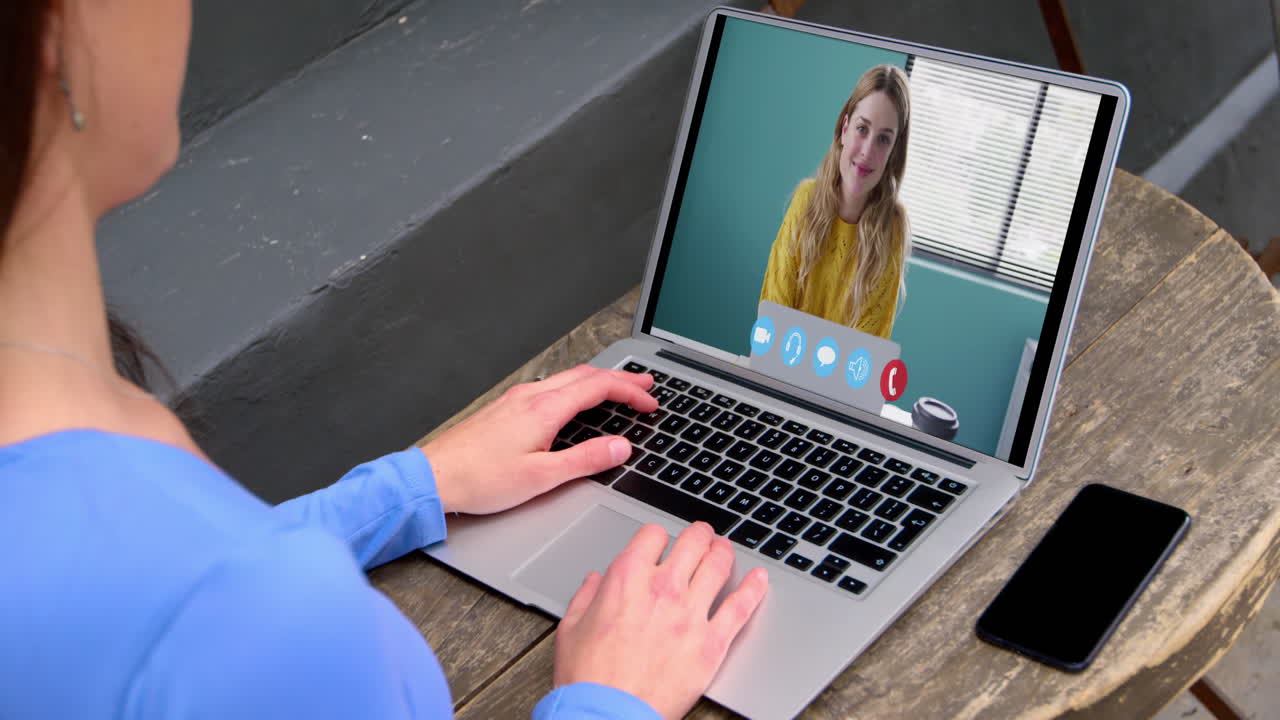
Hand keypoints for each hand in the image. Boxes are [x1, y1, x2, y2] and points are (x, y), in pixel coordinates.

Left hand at [421, 365, 656, 514]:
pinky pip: (550, 387)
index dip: (630, 392)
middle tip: (645, 385)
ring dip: (598, 381)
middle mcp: (531, 397)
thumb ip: (585, 460)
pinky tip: (575, 401)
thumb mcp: (541, 477)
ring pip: (567, 378)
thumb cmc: (480, 480)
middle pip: (586, 376)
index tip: (650, 403)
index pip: (599, 388)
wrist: (434, 478)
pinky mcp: (505, 409)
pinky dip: (575, 389)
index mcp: (545, 409)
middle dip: (620, 378)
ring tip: (618, 389)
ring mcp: (516, 400)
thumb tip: (620, 448)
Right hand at [553, 522, 768, 719]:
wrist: (609, 714)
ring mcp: (691, 614)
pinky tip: (760, 579)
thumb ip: (586, 597)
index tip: (659, 543)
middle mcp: (663, 589)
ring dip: (723, 552)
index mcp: (627, 580)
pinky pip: (740, 607)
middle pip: (693, 542)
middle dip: (699, 534)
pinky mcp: (711, 643)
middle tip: (702, 535)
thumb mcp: (572, 628)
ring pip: (719, 565)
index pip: (653, 535)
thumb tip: (595, 582)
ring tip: (725, 550)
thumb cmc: (589, 678)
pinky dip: (754, 589)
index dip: (657, 536)